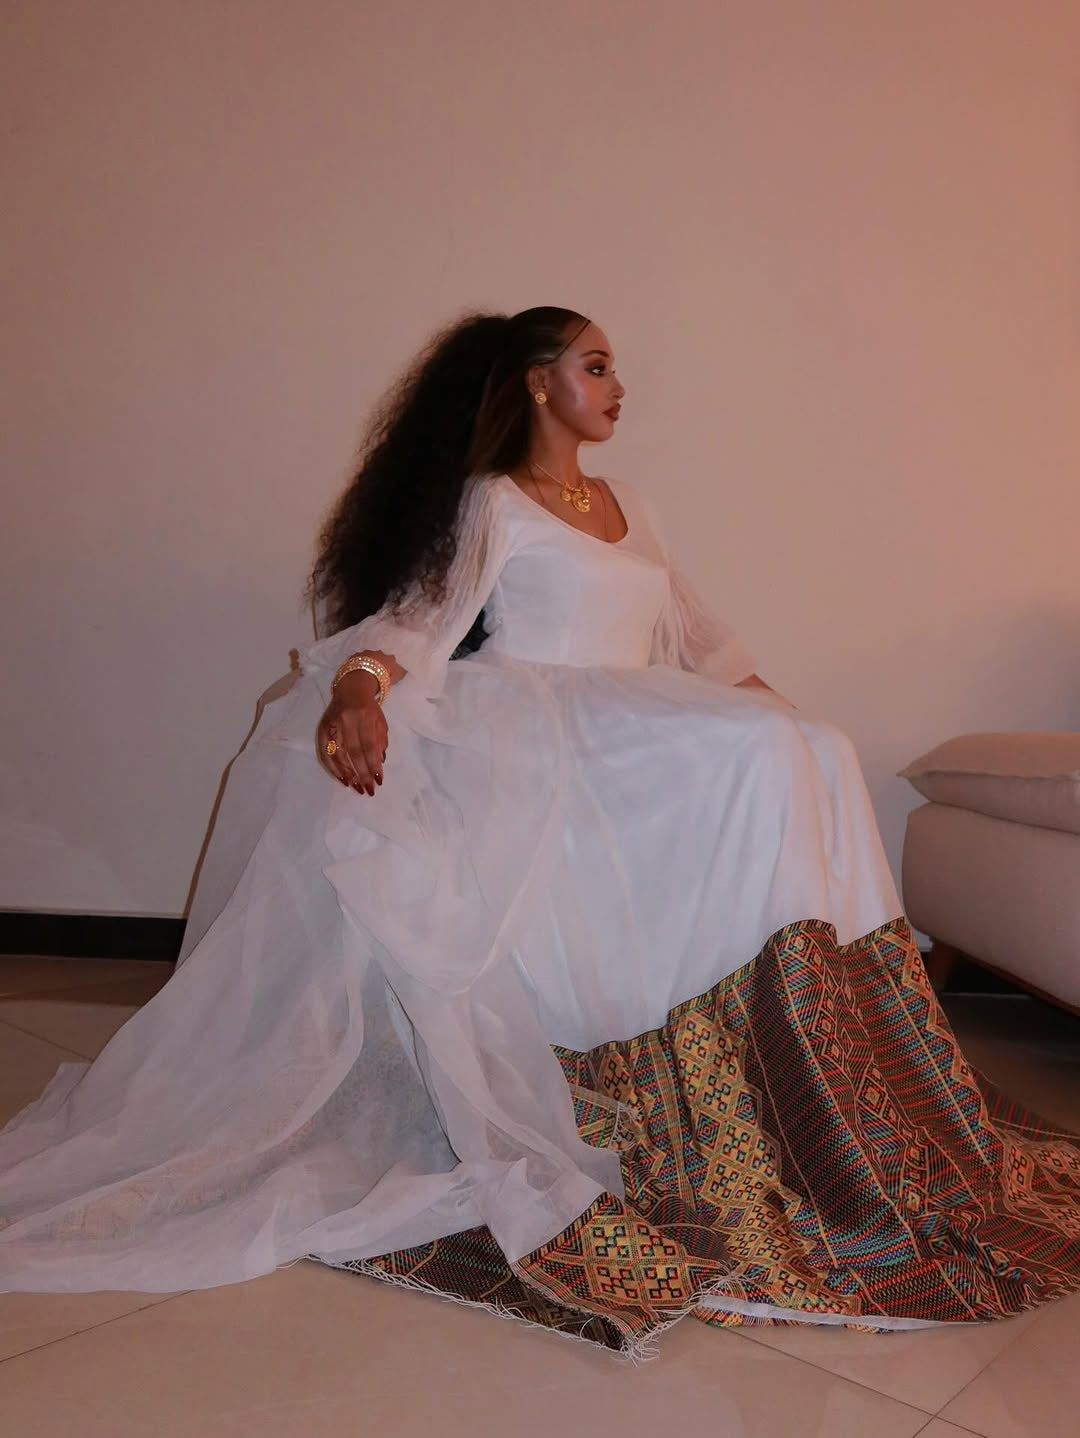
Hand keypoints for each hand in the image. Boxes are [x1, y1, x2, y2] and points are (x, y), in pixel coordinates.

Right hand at [316, 669, 388, 796]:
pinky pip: (324, 753)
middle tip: (368, 790)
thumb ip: (380, 742)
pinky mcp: (321, 729)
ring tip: (355, 787)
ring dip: (346, 774)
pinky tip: (342, 779)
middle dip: (361, 773)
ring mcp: (331, 724)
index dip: (372, 764)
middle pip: (353, 751)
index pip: (368, 744)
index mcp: (364, 715)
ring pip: (336, 753)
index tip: (379, 780)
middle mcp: (346, 720)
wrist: (350, 689)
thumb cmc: (369, 709)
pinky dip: (332, 768)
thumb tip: (378, 765)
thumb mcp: (380, 722)